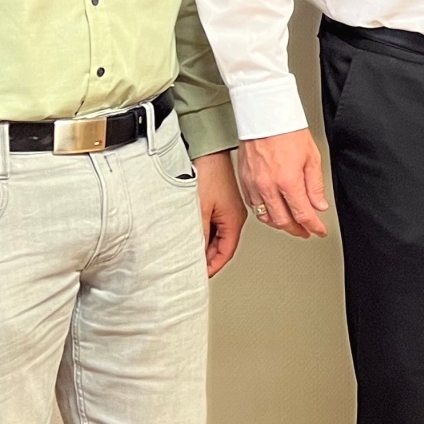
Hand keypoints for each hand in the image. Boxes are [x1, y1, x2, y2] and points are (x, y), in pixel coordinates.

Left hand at [194, 151, 246, 275]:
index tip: (199, 275)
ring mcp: (228, 207)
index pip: (225, 253)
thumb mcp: (199, 210)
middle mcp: (235, 215)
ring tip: (188, 249)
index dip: (212, 267)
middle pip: (222, 245)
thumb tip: (197, 255)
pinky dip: (203, 231)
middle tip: (190, 266)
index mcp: (235, 219)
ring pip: (217, 235)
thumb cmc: (208, 172)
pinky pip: (213, 223)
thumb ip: (200, 236)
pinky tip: (190, 231)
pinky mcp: (221, 200)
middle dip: (207, 258)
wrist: (208, 148)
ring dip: (204, 244)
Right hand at [237, 128, 329, 238]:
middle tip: (306, 231)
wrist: (264, 115)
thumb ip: (315, 185)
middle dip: (297, 230)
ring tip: (291, 224)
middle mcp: (268, 186)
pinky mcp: (244, 181)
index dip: (313, 226)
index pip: (302, 214)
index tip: (319, 231)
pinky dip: (265, 213)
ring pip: (266, 217)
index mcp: (288, 181)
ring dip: (280, 224)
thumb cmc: (287, 131)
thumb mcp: (311, 157)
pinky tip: (273, 211)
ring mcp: (253, 185)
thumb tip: (319, 205)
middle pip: (283, 221)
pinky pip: (254, 206)